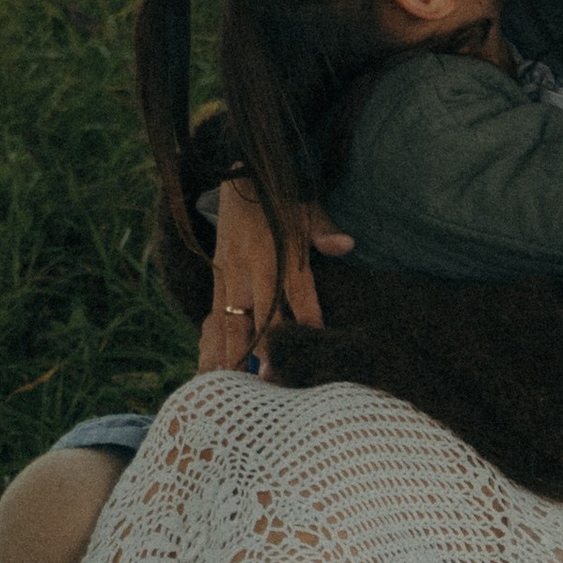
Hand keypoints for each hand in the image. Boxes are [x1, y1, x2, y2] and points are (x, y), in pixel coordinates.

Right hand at [200, 175, 352, 369]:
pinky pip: (215, 316)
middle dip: (266, 351)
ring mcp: (230, 272)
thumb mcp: (306, 206)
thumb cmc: (282, 196)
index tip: (313, 349)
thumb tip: (347, 245)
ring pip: (231, 321)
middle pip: (260, 315)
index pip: (297, 292)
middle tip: (273, 384)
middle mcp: (252, 264)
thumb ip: (323, 230)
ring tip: (238, 388)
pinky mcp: (216, 276)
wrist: (238, 174)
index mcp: (279, 248)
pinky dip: (216, 343)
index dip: (306, 321)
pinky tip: (216, 370)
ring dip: (235, 355)